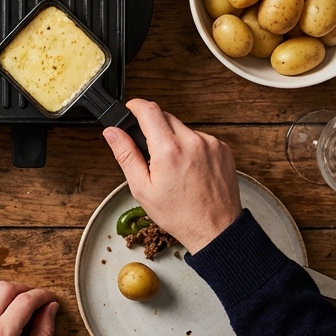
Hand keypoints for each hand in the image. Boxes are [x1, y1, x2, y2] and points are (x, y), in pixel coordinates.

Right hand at [103, 100, 241, 253]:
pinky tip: (190, 168)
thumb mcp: (142, 188)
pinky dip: (192, 147)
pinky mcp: (223, 149)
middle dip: (154, 128)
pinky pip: (201, 138)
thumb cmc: (180, 215)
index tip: (131, 109)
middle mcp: (192, 142)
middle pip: (166, 117)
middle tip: (152, 153)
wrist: (215, 230)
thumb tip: (112, 133)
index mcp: (168, 150)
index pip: (149, 110)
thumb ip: (126, 155)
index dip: (135, 105)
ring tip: (175, 167)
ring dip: (174, 139)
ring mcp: (211, 144)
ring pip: (184, 128)